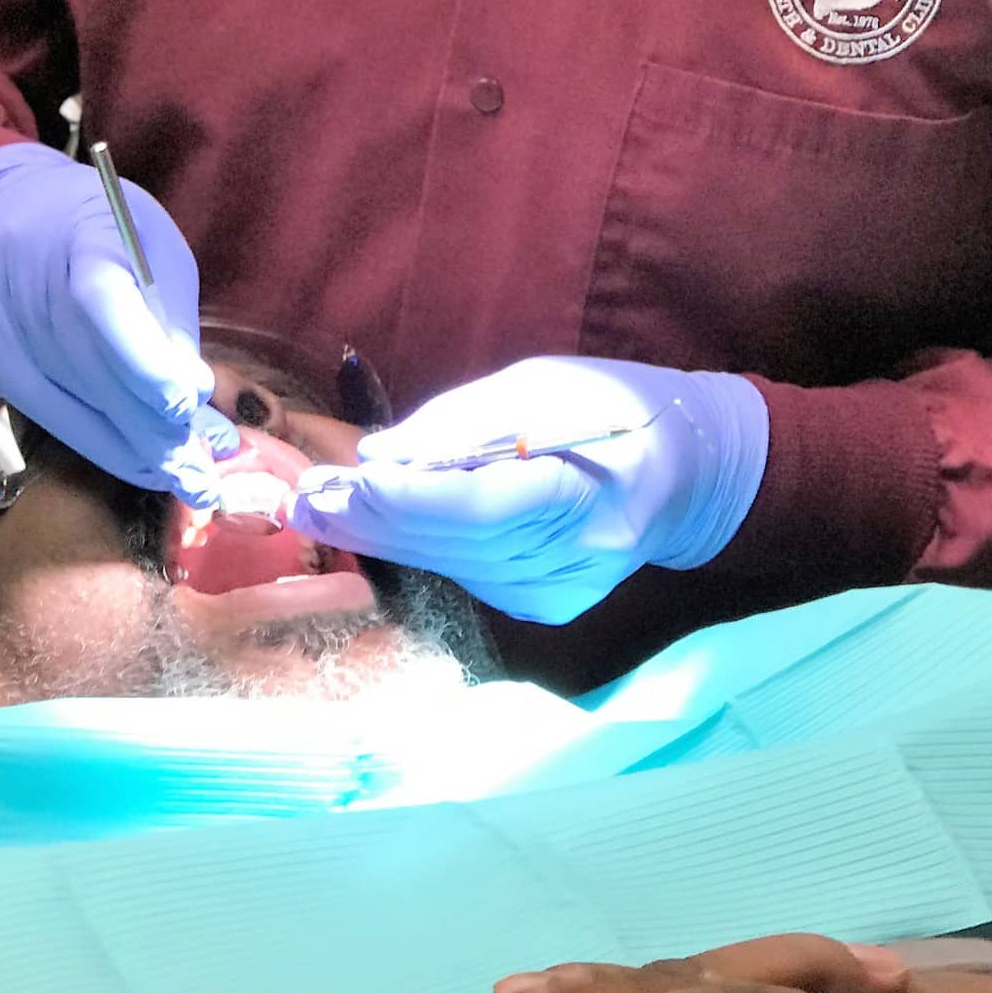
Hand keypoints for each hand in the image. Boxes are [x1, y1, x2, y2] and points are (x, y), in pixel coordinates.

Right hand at [0, 143, 233, 503]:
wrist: (0, 215)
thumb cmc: (98, 231)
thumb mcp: (153, 251)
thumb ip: (170, 318)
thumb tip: (193, 399)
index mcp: (76, 233)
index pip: (102, 299)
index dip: (142, 358)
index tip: (185, 404)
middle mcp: (20, 279)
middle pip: (86, 368)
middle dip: (148, 427)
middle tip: (202, 469)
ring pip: (65, 406)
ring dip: (127, 450)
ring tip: (181, 477)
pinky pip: (45, 413)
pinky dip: (94, 441)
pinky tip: (134, 459)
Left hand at [288, 356, 767, 621]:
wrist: (688, 475)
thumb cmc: (617, 408)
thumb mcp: (545, 386)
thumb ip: (462, 422)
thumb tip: (381, 454)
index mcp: (589, 498)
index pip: (482, 508)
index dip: (408, 499)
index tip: (345, 482)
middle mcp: (574, 561)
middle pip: (454, 545)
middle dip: (373, 519)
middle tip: (304, 497)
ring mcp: (561, 593)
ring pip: (451, 565)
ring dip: (383, 537)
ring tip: (320, 508)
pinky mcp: (547, 607)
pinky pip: (466, 573)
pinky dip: (420, 548)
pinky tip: (376, 525)